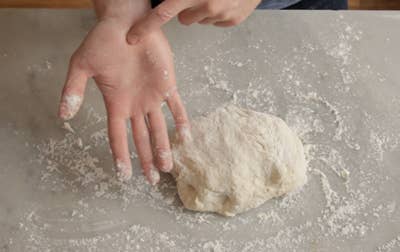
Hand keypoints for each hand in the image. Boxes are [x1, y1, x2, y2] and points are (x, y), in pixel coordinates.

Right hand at [58, 17, 188, 183]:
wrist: (126, 22)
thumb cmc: (102, 41)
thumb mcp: (81, 65)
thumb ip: (73, 89)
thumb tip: (62, 115)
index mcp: (116, 103)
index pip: (118, 135)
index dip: (120, 155)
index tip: (124, 175)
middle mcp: (135, 104)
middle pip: (141, 138)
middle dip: (147, 159)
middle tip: (152, 180)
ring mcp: (152, 96)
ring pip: (159, 128)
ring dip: (164, 147)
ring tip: (167, 167)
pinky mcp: (167, 84)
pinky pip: (176, 106)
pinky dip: (182, 121)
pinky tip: (185, 137)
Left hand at [127, 0, 261, 43]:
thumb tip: (168, 2)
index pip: (162, 14)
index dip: (145, 26)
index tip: (132, 37)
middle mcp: (205, 7)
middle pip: (184, 19)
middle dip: (186, 9)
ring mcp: (221, 16)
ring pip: (200, 20)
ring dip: (202, 10)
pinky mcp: (233, 21)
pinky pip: (216, 22)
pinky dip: (218, 13)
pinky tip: (225, 0)